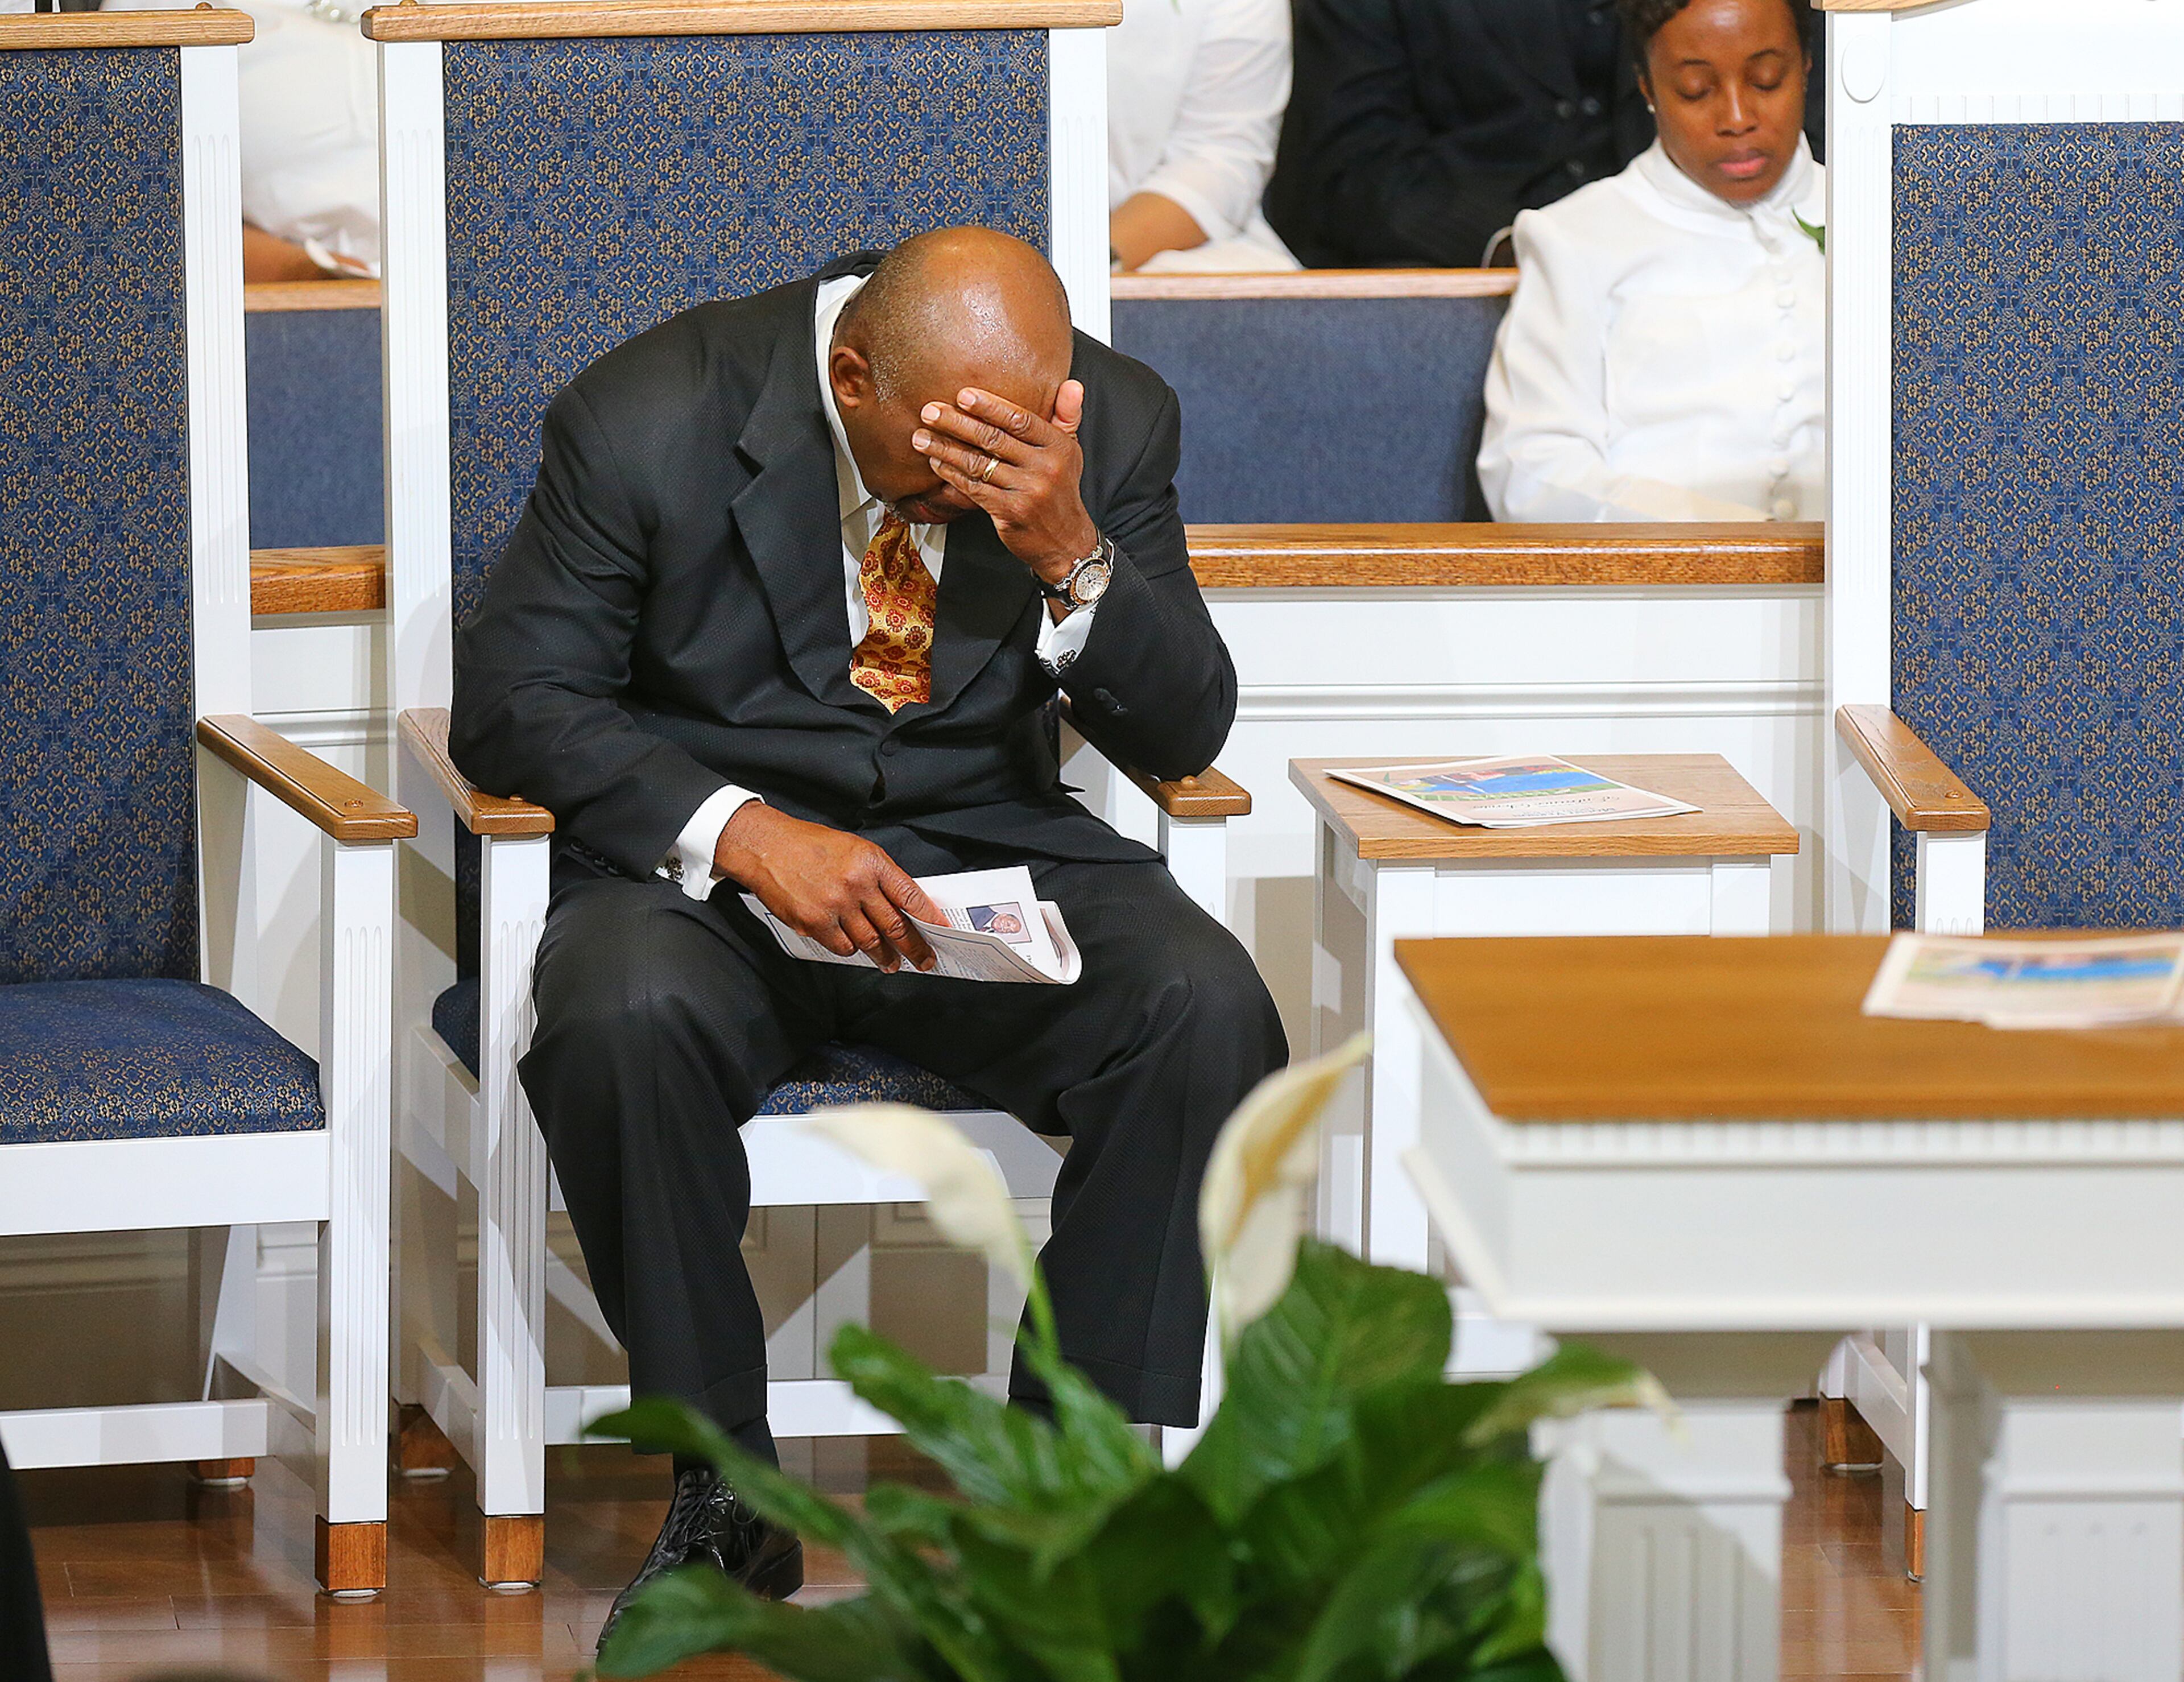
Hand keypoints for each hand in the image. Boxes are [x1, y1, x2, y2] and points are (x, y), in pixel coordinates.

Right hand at [714, 804, 938, 972]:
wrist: (766, 847)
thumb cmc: (808, 845)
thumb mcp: (854, 849)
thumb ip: (878, 876)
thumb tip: (902, 903)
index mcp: (870, 862)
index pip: (910, 895)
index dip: (929, 917)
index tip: (940, 930)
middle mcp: (855, 885)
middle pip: (895, 926)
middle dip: (914, 948)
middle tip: (924, 960)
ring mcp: (834, 906)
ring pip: (870, 942)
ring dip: (885, 956)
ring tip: (891, 962)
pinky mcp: (814, 923)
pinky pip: (843, 947)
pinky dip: (852, 950)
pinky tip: (855, 948)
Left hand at [912, 382, 1100, 585]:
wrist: (1065, 541)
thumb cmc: (1060, 490)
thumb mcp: (1070, 451)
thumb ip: (1067, 416)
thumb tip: (1073, 384)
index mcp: (1059, 446)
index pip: (1019, 419)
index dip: (989, 406)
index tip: (962, 395)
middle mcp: (1045, 467)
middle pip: (993, 438)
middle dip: (956, 423)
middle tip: (929, 411)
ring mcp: (1028, 491)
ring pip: (978, 463)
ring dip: (945, 449)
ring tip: (920, 437)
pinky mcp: (1010, 512)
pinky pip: (974, 488)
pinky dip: (952, 474)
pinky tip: (936, 463)